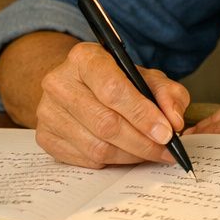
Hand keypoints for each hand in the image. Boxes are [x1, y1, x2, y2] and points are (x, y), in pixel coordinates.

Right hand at [33, 41, 189, 168]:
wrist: (79, 86)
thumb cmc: (117, 80)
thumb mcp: (146, 77)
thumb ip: (167, 93)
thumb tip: (174, 121)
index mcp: (84, 58)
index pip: (113, 89)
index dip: (142, 114)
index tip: (166, 132)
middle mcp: (59, 82)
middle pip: (105, 123)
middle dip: (142, 141)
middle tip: (165, 151)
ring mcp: (48, 112)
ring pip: (97, 146)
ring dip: (130, 155)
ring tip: (150, 153)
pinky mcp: (45, 137)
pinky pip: (86, 159)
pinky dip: (113, 161)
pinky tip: (126, 153)